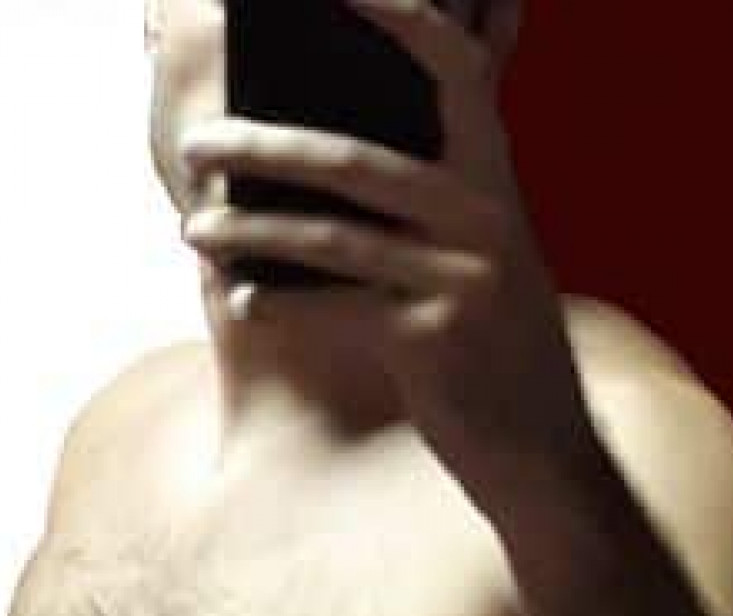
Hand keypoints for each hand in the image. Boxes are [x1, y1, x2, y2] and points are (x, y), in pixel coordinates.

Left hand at [178, 0, 599, 514]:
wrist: (542, 454)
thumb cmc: (490, 351)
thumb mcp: (478, 262)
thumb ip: (427, 202)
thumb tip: (306, 158)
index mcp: (495, 179)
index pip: (453, 66)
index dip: (399, 14)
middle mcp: (483, 216)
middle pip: (354, 158)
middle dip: (262, 148)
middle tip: (196, 145)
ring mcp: (461, 279)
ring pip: (331, 238)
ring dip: (249, 231)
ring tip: (190, 229)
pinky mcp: (434, 343)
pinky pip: (333, 309)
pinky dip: (278, 304)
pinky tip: (238, 300)